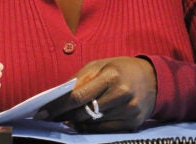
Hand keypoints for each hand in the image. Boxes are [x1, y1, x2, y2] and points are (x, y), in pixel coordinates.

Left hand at [37, 56, 156, 131]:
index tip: (43, 113)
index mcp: (111, 75)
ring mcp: (128, 110)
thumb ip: (79, 79)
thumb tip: (57, 96)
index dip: (58, 106)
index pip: (78, 95)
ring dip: (77, 121)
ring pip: (93, 123)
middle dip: (65, 115)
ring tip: (70, 117)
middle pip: (84, 112)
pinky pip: (104, 130)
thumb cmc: (120, 69)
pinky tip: (85, 121)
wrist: (152, 79)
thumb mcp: (100, 65)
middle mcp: (121, 93)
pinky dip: (91, 127)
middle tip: (53, 116)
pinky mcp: (133, 123)